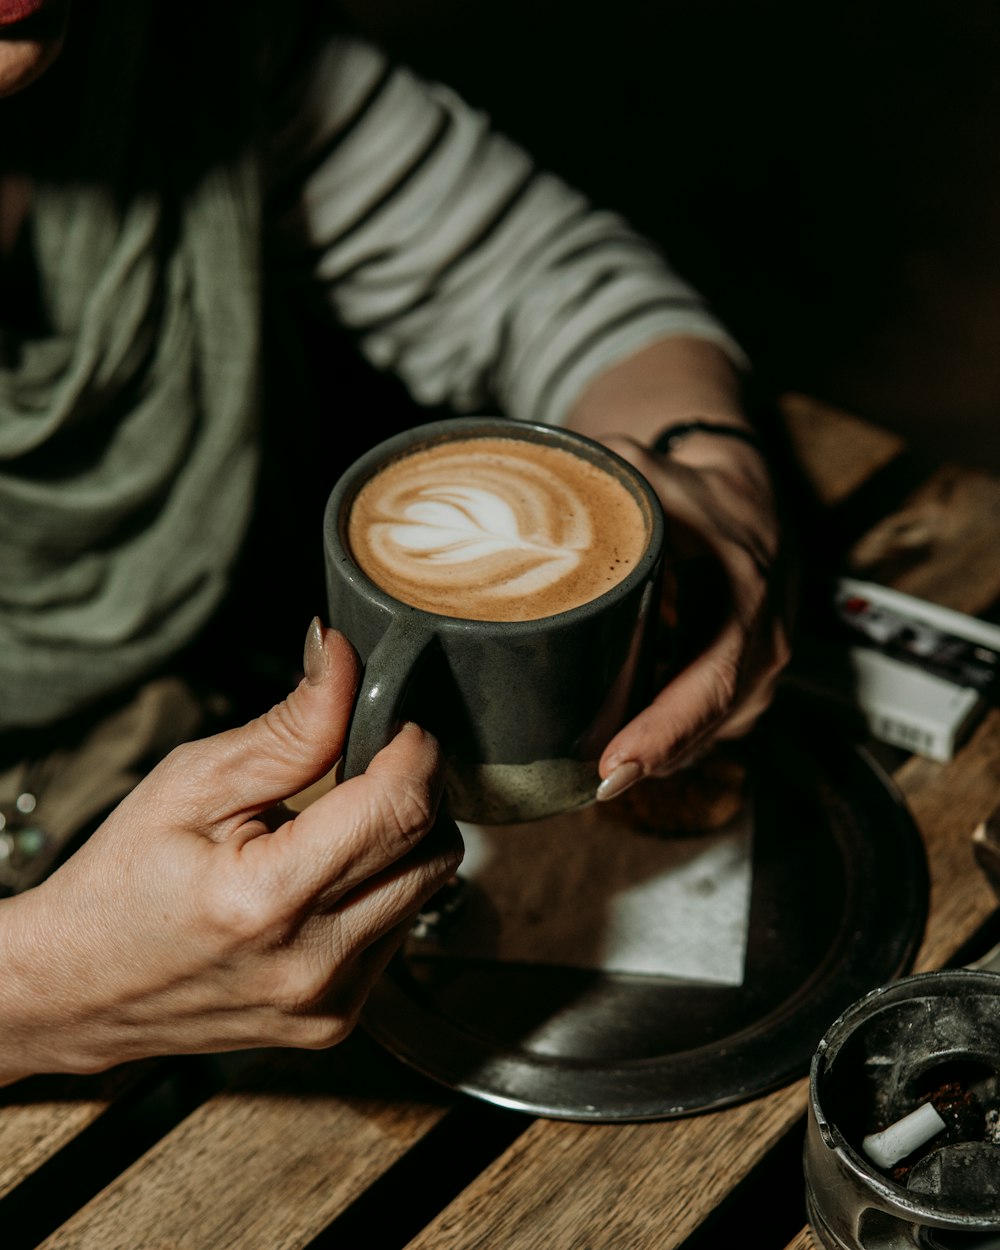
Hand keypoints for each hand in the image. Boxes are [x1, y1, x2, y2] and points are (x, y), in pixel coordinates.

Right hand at [0, 623, 461, 1083]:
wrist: (80, 990)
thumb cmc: (122, 882)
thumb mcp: (192, 782)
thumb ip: (291, 726)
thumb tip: (344, 658)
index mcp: (268, 900)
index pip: (401, 808)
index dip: (414, 749)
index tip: (396, 722)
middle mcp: (312, 964)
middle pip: (434, 849)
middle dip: (414, 791)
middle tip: (362, 768)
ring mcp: (330, 1003)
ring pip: (429, 889)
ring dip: (401, 841)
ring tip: (334, 826)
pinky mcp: (338, 1020)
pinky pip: (402, 930)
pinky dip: (383, 888)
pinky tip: (328, 877)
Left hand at [595, 432, 791, 793]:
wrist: (738, 492)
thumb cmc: (688, 486)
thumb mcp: (643, 474)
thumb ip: (587, 487)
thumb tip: (514, 510)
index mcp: (744, 591)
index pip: (710, 682)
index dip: (663, 731)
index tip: (616, 764)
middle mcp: (765, 639)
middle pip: (708, 724)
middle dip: (649, 758)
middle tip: (591, 782)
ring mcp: (763, 665)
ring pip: (711, 732)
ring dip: (659, 753)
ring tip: (598, 768)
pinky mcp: (750, 679)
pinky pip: (712, 724)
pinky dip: (673, 738)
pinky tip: (630, 742)